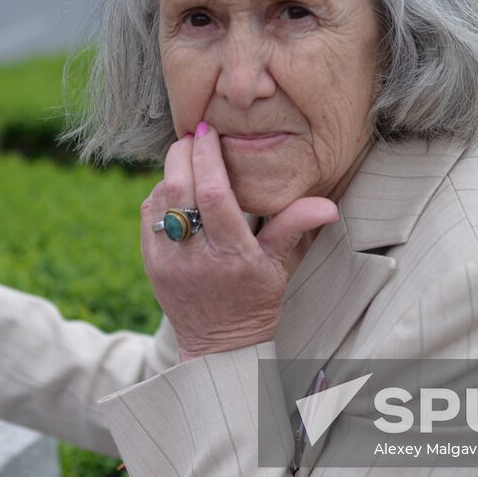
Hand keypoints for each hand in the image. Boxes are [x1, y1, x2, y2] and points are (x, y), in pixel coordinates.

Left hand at [140, 123, 339, 361]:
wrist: (219, 346)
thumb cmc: (256, 301)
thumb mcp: (280, 266)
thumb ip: (296, 227)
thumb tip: (329, 206)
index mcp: (232, 255)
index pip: (212, 193)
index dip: (206, 155)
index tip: (207, 130)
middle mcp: (195, 258)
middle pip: (178, 189)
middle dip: (182, 153)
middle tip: (194, 134)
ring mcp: (168, 262)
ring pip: (159, 199)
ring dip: (170, 171)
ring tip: (187, 157)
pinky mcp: (151, 264)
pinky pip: (147, 215)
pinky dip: (159, 193)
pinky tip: (175, 186)